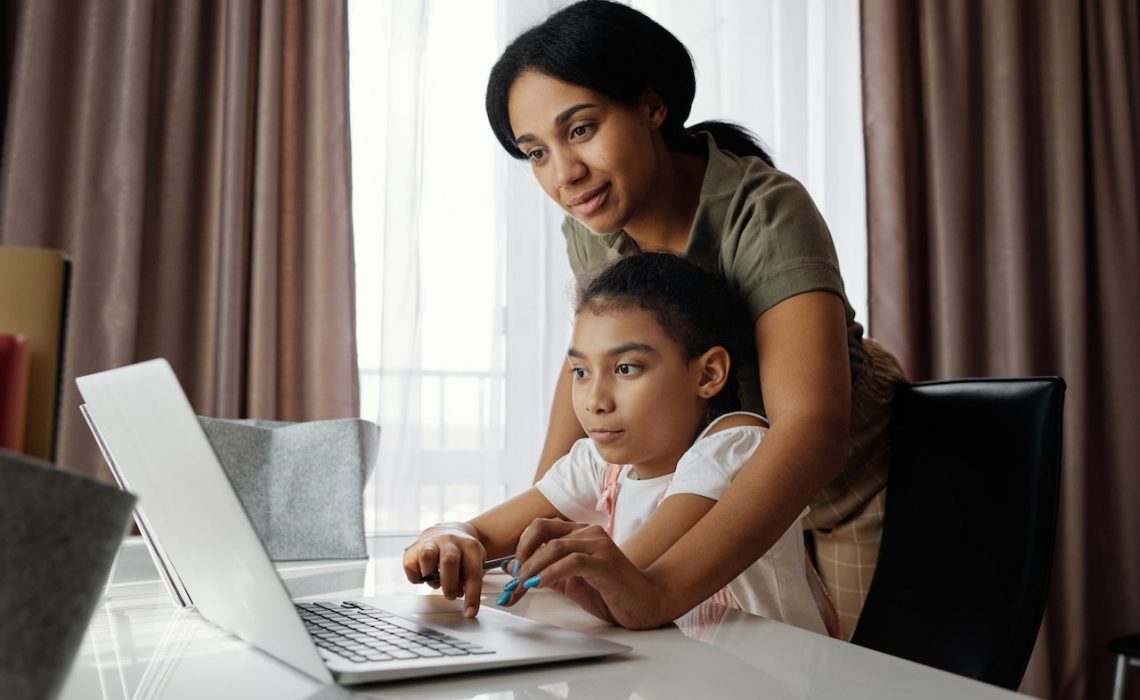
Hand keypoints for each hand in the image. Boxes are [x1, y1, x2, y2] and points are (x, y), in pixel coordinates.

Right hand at [402, 524, 485, 616]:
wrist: (448, 531)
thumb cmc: (462, 553)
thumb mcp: (474, 562)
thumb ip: (469, 580)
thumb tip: (462, 597)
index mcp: (469, 546)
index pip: (472, 572)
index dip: (472, 595)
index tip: (470, 612)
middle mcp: (450, 541)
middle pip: (449, 560)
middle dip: (449, 585)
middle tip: (451, 595)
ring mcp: (431, 542)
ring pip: (427, 556)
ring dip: (431, 578)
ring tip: (436, 582)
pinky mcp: (413, 548)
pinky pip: (410, 565)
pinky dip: (416, 577)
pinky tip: (424, 577)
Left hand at [498, 519, 667, 629]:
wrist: (645, 604)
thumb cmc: (610, 593)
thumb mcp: (569, 582)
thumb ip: (543, 572)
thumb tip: (512, 567)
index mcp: (579, 533)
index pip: (540, 526)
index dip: (521, 546)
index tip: (513, 572)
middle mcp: (589, 533)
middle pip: (542, 530)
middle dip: (521, 556)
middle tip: (514, 581)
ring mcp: (599, 545)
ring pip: (554, 546)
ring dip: (532, 569)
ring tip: (522, 587)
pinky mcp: (605, 563)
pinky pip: (572, 562)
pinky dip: (550, 574)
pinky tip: (539, 585)